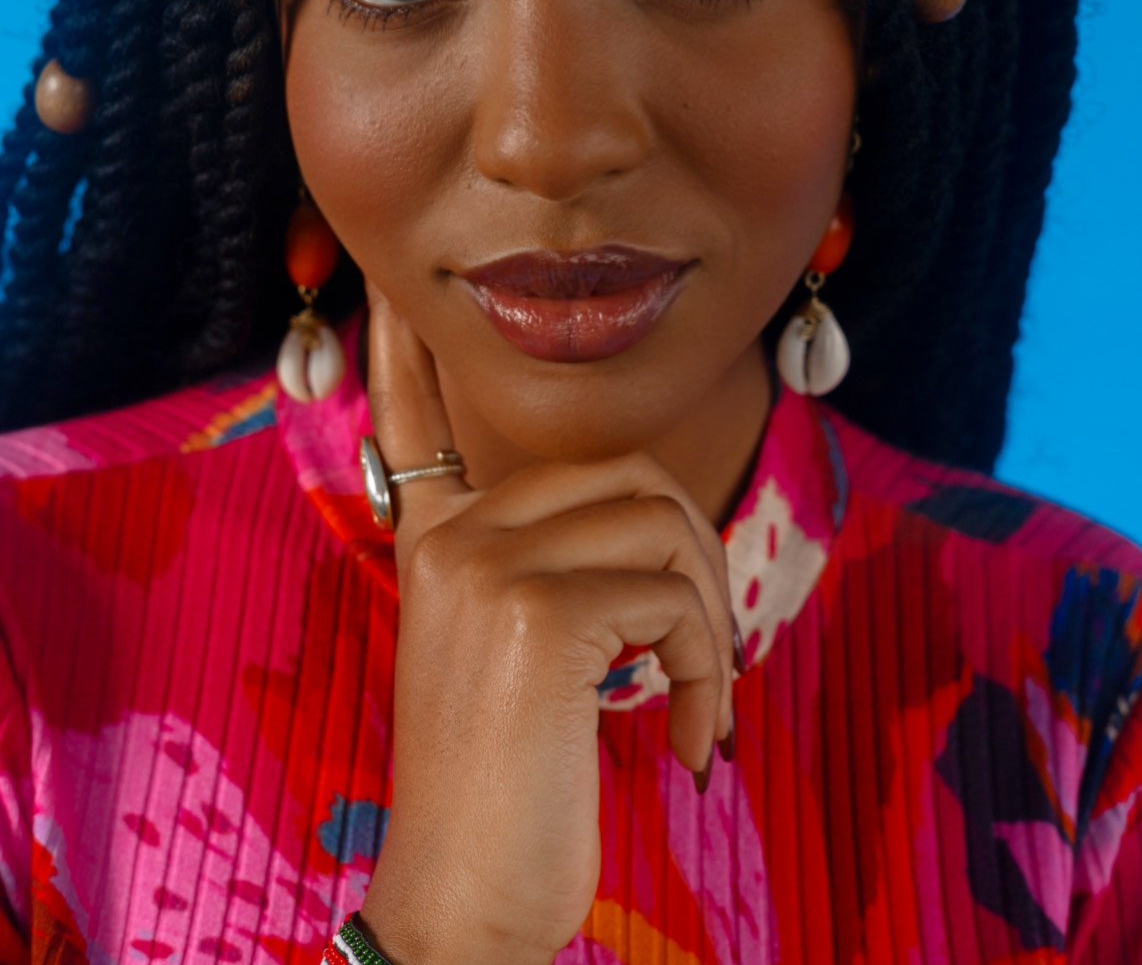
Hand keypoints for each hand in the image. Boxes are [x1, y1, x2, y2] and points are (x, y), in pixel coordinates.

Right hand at [358, 282, 737, 964]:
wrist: (464, 902)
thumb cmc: (505, 784)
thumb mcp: (507, 653)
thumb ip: (540, 564)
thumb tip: (634, 509)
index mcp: (435, 537)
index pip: (415, 410)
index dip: (407, 341)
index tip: (389, 281)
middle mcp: (451, 534)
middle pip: (625, 469)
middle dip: (688, 555)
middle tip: (693, 654)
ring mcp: (487, 566)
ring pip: (662, 524)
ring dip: (707, 623)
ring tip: (690, 701)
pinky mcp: (538, 614)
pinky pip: (676, 596)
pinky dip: (709, 670)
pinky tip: (685, 740)